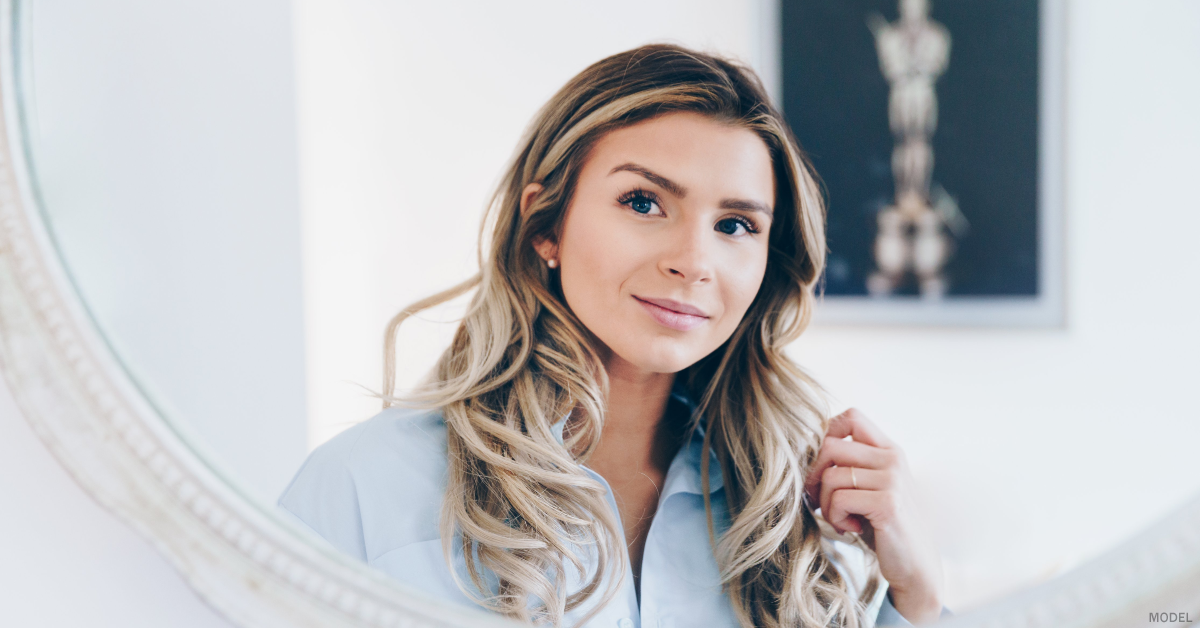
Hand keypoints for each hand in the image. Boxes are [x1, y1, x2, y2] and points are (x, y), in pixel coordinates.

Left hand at [802, 408, 944, 624]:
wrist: (916, 567)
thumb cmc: (884, 527)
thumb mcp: (870, 487)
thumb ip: (851, 465)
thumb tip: (803, 450)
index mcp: (889, 450)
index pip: (851, 416)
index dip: (825, 434)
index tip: (821, 468)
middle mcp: (893, 458)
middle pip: (829, 446)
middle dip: (813, 476)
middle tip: (818, 500)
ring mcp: (893, 479)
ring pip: (830, 476)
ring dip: (825, 503)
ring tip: (841, 518)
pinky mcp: (888, 503)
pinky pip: (839, 499)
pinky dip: (836, 518)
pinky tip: (852, 528)